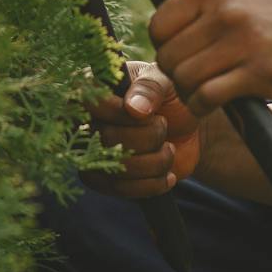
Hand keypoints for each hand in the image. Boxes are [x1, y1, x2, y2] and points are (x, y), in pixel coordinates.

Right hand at [81, 59, 200, 198]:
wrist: (186, 129)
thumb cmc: (170, 97)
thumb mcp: (167, 82)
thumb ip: (151, 88)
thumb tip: (134, 109)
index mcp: (95, 87)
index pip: (86, 100)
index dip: (117, 112)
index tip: (148, 114)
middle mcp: (86, 119)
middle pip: (106, 137)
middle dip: (148, 137)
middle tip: (164, 126)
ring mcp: (92, 150)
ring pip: (115, 167)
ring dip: (154, 162)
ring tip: (169, 149)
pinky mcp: (104, 177)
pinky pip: (119, 189)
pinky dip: (151, 184)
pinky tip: (168, 175)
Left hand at [148, 0, 271, 117]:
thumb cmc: (271, 18)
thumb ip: (197, 7)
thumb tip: (155, 34)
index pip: (159, 26)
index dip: (164, 46)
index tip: (181, 54)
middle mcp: (227, 9)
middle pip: (169, 55)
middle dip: (176, 73)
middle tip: (194, 77)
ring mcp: (244, 40)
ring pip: (184, 78)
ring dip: (188, 92)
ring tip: (204, 89)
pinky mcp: (259, 72)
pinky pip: (206, 97)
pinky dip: (202, 106)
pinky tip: (213, 102)